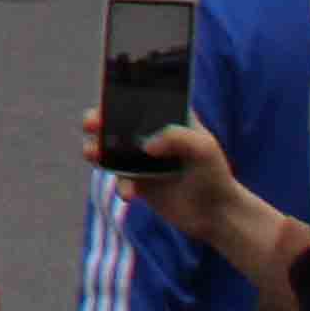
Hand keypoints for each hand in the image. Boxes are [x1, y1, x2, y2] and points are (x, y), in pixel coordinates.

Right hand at [91, 110, 302, 308]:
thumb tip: (146, 146)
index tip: (106, 95)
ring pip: (111, 150)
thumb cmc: (215, 175)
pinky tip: (128, 193)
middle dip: (99, 120)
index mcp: (168, 118)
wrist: (217, 215)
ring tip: (92, 153)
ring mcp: (142, 160)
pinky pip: (120, 180)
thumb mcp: (203, 148)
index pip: (139, 99)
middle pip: (117, 122)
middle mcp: (151, 135)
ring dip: (97, 149)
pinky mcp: (139, 183)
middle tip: (92, 123)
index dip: (119, 95)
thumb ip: (177, 138)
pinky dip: (119, 185)